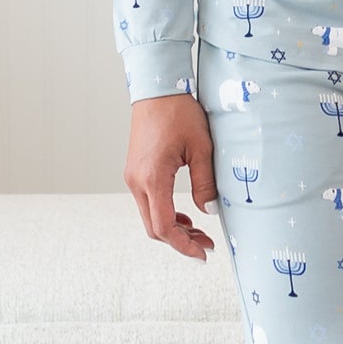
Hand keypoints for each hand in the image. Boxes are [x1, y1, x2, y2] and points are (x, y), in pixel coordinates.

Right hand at [125, 92, 219, 258]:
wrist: (157, 89)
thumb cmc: (179, 113)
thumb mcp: (201, 147)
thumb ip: (205, 183)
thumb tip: (209, 211)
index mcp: (152, 178)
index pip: (164, 226)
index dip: (184, 245)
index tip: (203, 254)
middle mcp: (137, 182)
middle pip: (154, 228)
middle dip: (180, 241)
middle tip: (207, 245)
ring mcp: (133, 178)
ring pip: (150, 217)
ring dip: (173, 229)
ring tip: (200, 233)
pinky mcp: (136, 172)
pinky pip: (148, 203)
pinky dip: (165, 215)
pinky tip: (185, 215)